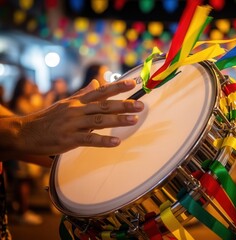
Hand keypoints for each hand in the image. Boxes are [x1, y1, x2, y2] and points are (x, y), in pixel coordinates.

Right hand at [13, 79, 143, 155]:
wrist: (25, 132)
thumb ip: (83, 93)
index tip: (133, 84)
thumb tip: (97, 82)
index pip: (101, 91)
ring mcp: (73, 124)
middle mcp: (77, 110)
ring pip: (99, 120)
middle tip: (141, 105)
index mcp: (77, 101)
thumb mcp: (66, 103)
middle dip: (123, 104)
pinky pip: (89, 139)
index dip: (117, 87)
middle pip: (104, 105)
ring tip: (134, 120)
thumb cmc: (48, 118)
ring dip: (118, 120)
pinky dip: (103, 141)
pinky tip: (116, 142)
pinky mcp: (69, 139)